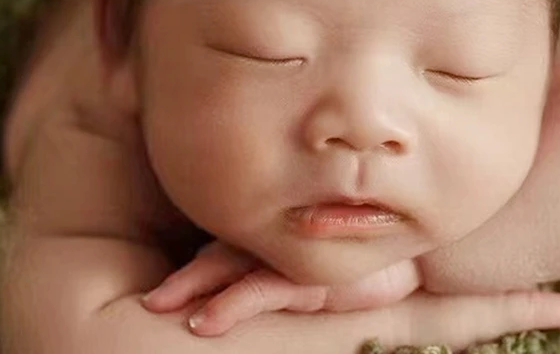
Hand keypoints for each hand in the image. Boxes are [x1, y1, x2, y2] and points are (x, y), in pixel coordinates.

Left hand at [140, 240, 422, 335]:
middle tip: (150, 300)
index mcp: (275, 238)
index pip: (226, 247)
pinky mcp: (309, 277)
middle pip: (220, 255)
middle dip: (184, 279)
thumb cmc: (360, 253)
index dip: (195, 266)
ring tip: (161, 306)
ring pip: (232, 268)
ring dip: (195, 288)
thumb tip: (242, 282)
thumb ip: (284, 262)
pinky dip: (231, 304)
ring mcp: (291, 257)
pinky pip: (263, 290)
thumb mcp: (319, 267)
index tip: (158, 287)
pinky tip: (206, 321)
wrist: (409, 250)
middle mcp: (277, 243)